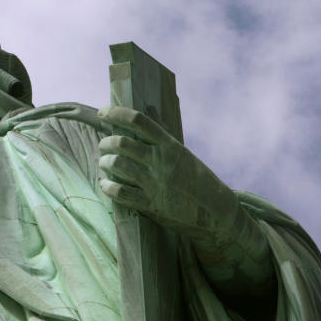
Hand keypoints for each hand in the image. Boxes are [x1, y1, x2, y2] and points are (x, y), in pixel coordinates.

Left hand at [96, 104, 240, 246]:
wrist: (217, 212)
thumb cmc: (197, 178)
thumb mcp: (182, 152)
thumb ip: (162, 132)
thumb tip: (149, 108)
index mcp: (169, 146)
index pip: (139, 121)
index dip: (116, 113)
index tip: (103, 112)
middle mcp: (161, 162)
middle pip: (122, 143)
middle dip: (106, 143)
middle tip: (103, 145)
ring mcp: (156, 183)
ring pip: (118, 165)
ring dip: (104, 163)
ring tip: (104, 163)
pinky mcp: (152, 205)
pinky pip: (121, 193)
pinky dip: (108, 187)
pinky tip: (106, 184)